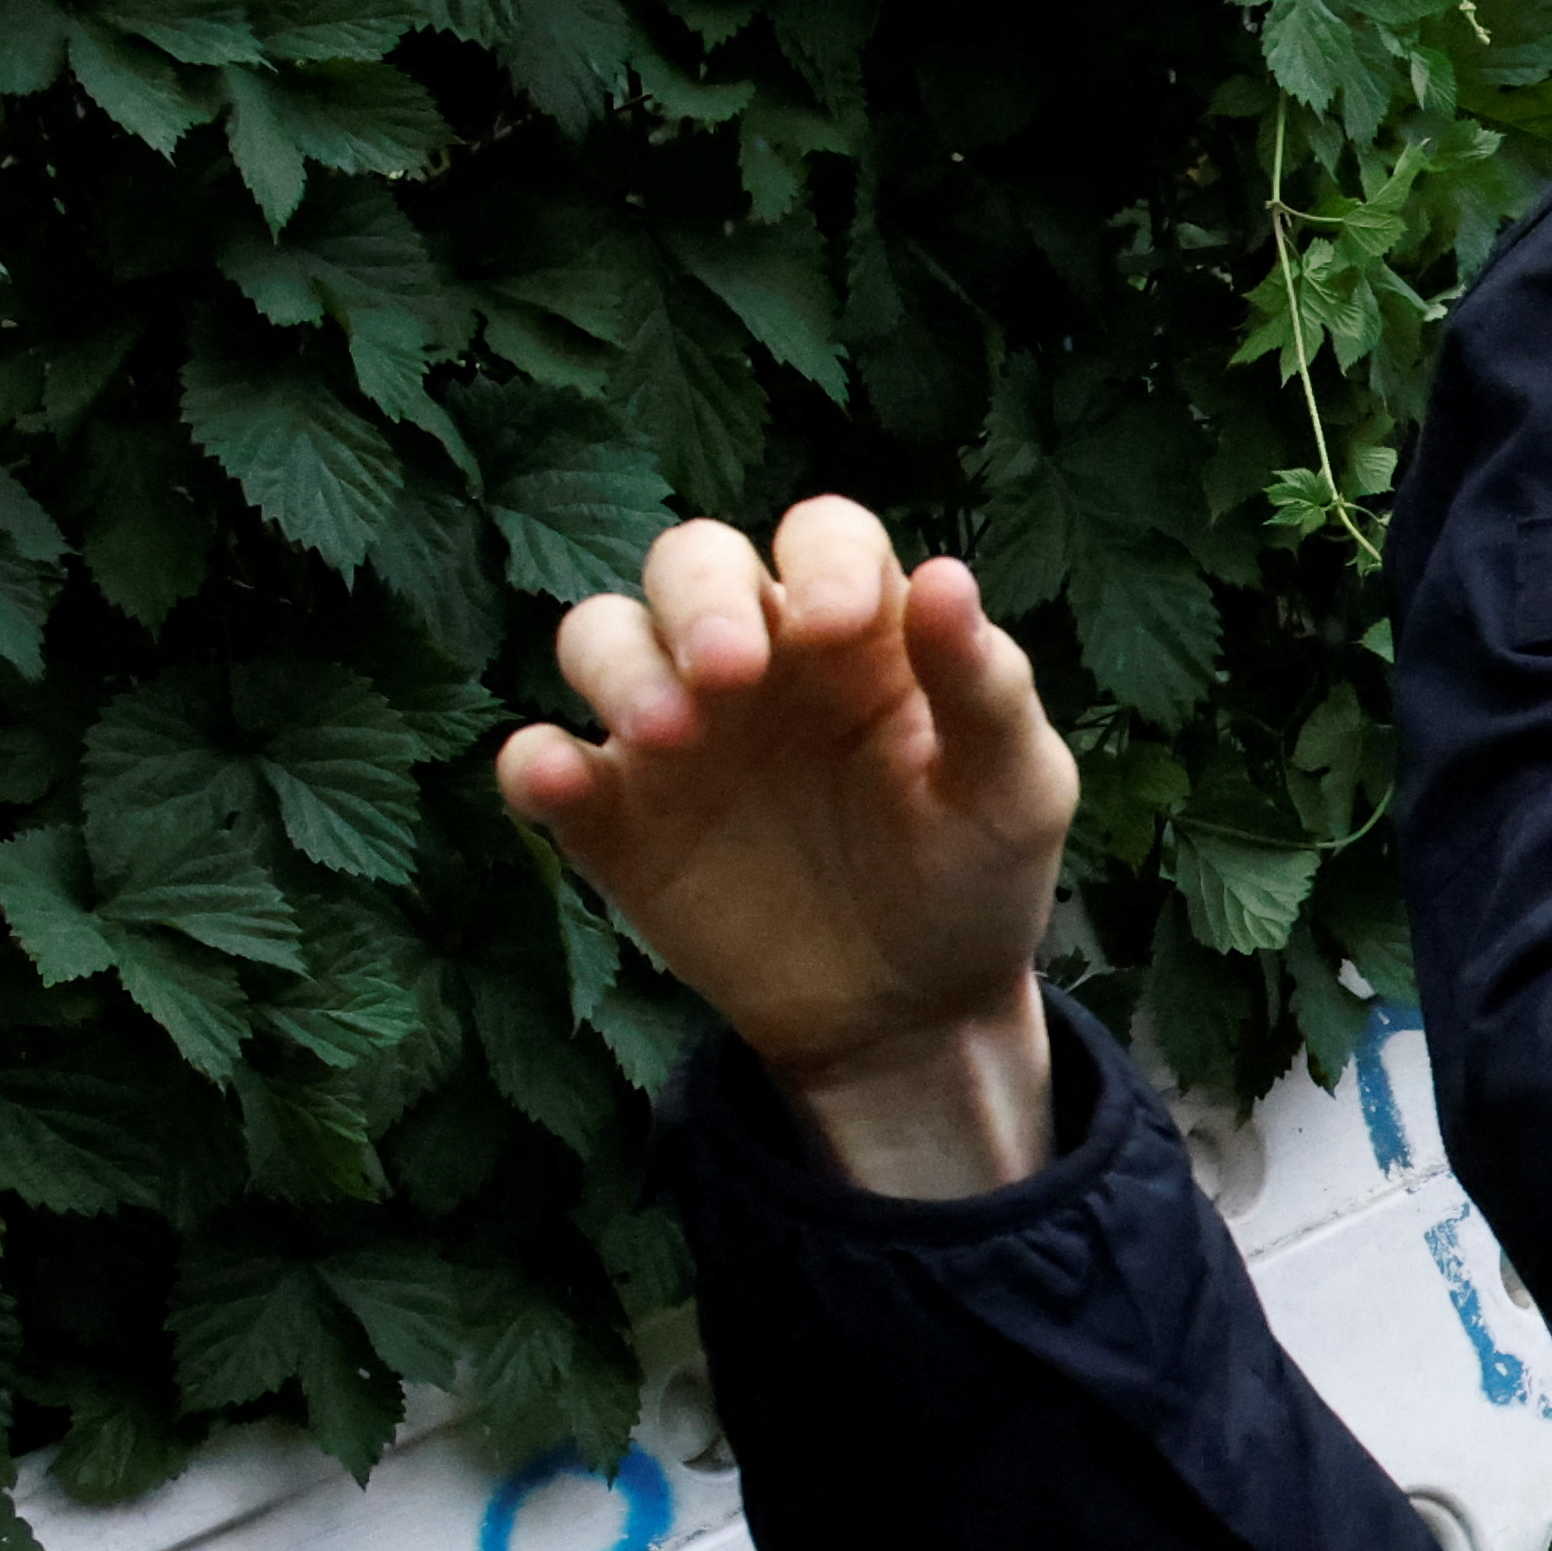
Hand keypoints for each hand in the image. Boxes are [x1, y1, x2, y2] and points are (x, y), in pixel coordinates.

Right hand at [497, 496, 1079, 1197]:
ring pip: (602, 637)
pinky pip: (540, 762)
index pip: (821, 536)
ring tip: (667, 737)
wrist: (913, 1014)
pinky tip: (559, 781)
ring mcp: (675, 732)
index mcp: (858, 630)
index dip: (821, 559)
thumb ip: (987, 689)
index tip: (835, 625)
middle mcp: (754, 659)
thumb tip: (944, 575)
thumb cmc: (975, 877)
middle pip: (691, 561)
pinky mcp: (616, 816)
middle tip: (729, 673)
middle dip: (699, 599)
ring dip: (618, 666)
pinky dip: (534, 761)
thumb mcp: (1017, 792)